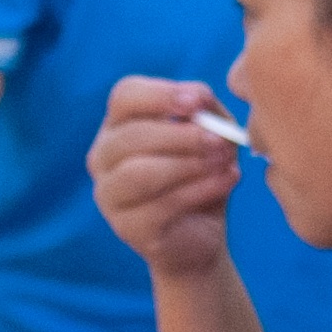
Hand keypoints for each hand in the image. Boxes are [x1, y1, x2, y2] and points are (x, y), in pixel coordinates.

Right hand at [88, 77, 239, 280]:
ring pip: (139, 172)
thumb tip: (200, 98)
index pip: (125, 97)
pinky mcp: (127, 227)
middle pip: (132, 136)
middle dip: (182, 136)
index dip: (160, 95)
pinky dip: (200, 190)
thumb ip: (208, 112)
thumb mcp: (212, 136)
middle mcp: (103, 157)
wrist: (201, 236)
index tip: (197, 102)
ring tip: (226, 162)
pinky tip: (228, 181)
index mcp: (119, 125)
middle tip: (221, 140)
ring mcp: (109, 195)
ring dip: (188, 164)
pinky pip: (160, 205)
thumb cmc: (202, 176)